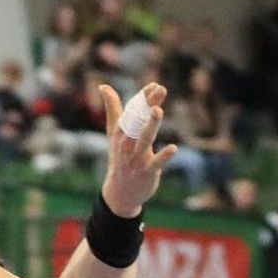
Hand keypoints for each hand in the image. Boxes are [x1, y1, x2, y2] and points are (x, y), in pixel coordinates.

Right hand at [99, 82, 178, 217]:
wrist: (120, 192)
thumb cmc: (120, 158)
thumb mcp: (114, 133)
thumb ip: (113, 110)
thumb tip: (103, 86)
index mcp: (120, 131)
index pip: (133, 110)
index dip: (144, 97)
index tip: (156, 85)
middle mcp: (126, 142)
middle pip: (138, 119)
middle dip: (148, 104)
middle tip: (160, 89)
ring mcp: (136, 157)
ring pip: (144, 138)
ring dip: (151, 124)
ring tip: (158, 110)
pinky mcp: (146, 172)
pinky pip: (156, 163)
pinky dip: (164, 156)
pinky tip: (174, 148)